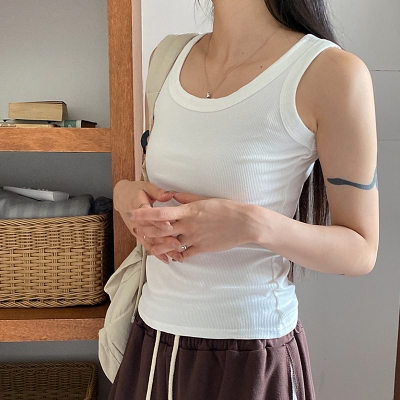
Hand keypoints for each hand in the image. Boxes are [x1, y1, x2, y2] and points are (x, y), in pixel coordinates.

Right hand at [113, 180, 183, 262]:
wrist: (120, 197)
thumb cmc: (136, 191)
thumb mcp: (147, 187)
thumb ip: (158, 192)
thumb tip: (169, 195)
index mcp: (139, 206)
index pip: (150, 216)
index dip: (159, 221)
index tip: (170, 226)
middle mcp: (137, 220)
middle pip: (151, 232)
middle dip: (165, 239)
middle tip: (178, 244)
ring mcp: (137, 229)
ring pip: (150, 241)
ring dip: (163, 249)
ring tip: (176, 255)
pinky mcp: (137, 234)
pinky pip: (147, 245)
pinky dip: (156, 253)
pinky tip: (166, 259)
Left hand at [130, 192, 253, 258]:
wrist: (244, 223)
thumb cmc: (226, 208)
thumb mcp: (205, 199)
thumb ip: (186, 198)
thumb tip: (171, 195)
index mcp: (188, 211)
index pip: (160, 213)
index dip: (144, 214)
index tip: (132, 214)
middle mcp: (188, 225)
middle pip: (160, 230)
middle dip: (145, 231)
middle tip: (136, 231)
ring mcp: (194, 238)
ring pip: (170, 245)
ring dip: (158, 247)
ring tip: (149, 247)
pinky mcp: (202, 248)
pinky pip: (185, 254)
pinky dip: (177, 256)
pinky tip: (173, 256)